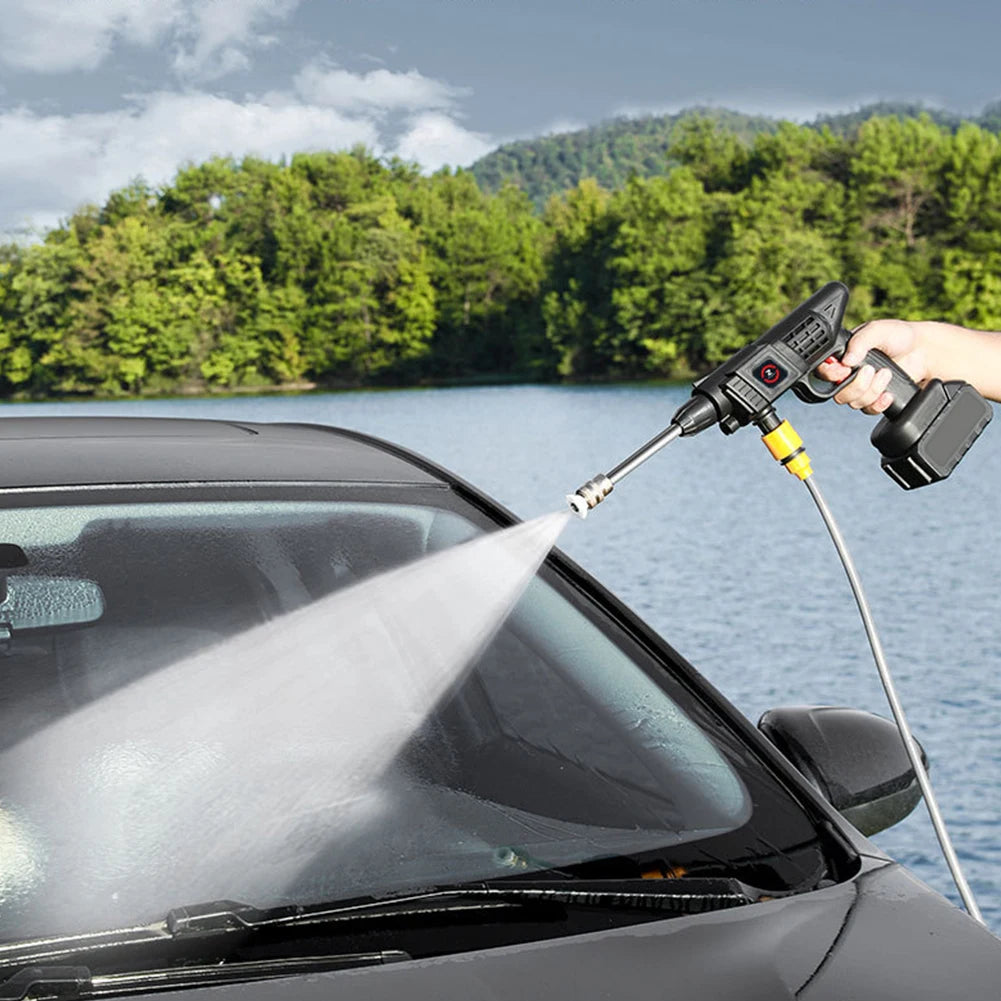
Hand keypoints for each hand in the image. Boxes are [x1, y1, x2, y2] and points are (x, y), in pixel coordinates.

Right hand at [815, 319, 930, 414]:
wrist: (924, 351)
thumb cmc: (899, 336)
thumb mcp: (877, 330)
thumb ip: (859, 342)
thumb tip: (846, 360)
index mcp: (843, 356)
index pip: (823, 372)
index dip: (830, 375)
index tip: (844, 370)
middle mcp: (849, 375)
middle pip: (838, 393)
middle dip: (856, 385)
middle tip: (871, 370)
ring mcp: (862, 389)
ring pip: (854, 403)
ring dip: (872, 390)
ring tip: (887, 374)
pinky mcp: (875, 399)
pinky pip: (869, 410)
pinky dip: (879, 403)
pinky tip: (889, 393)